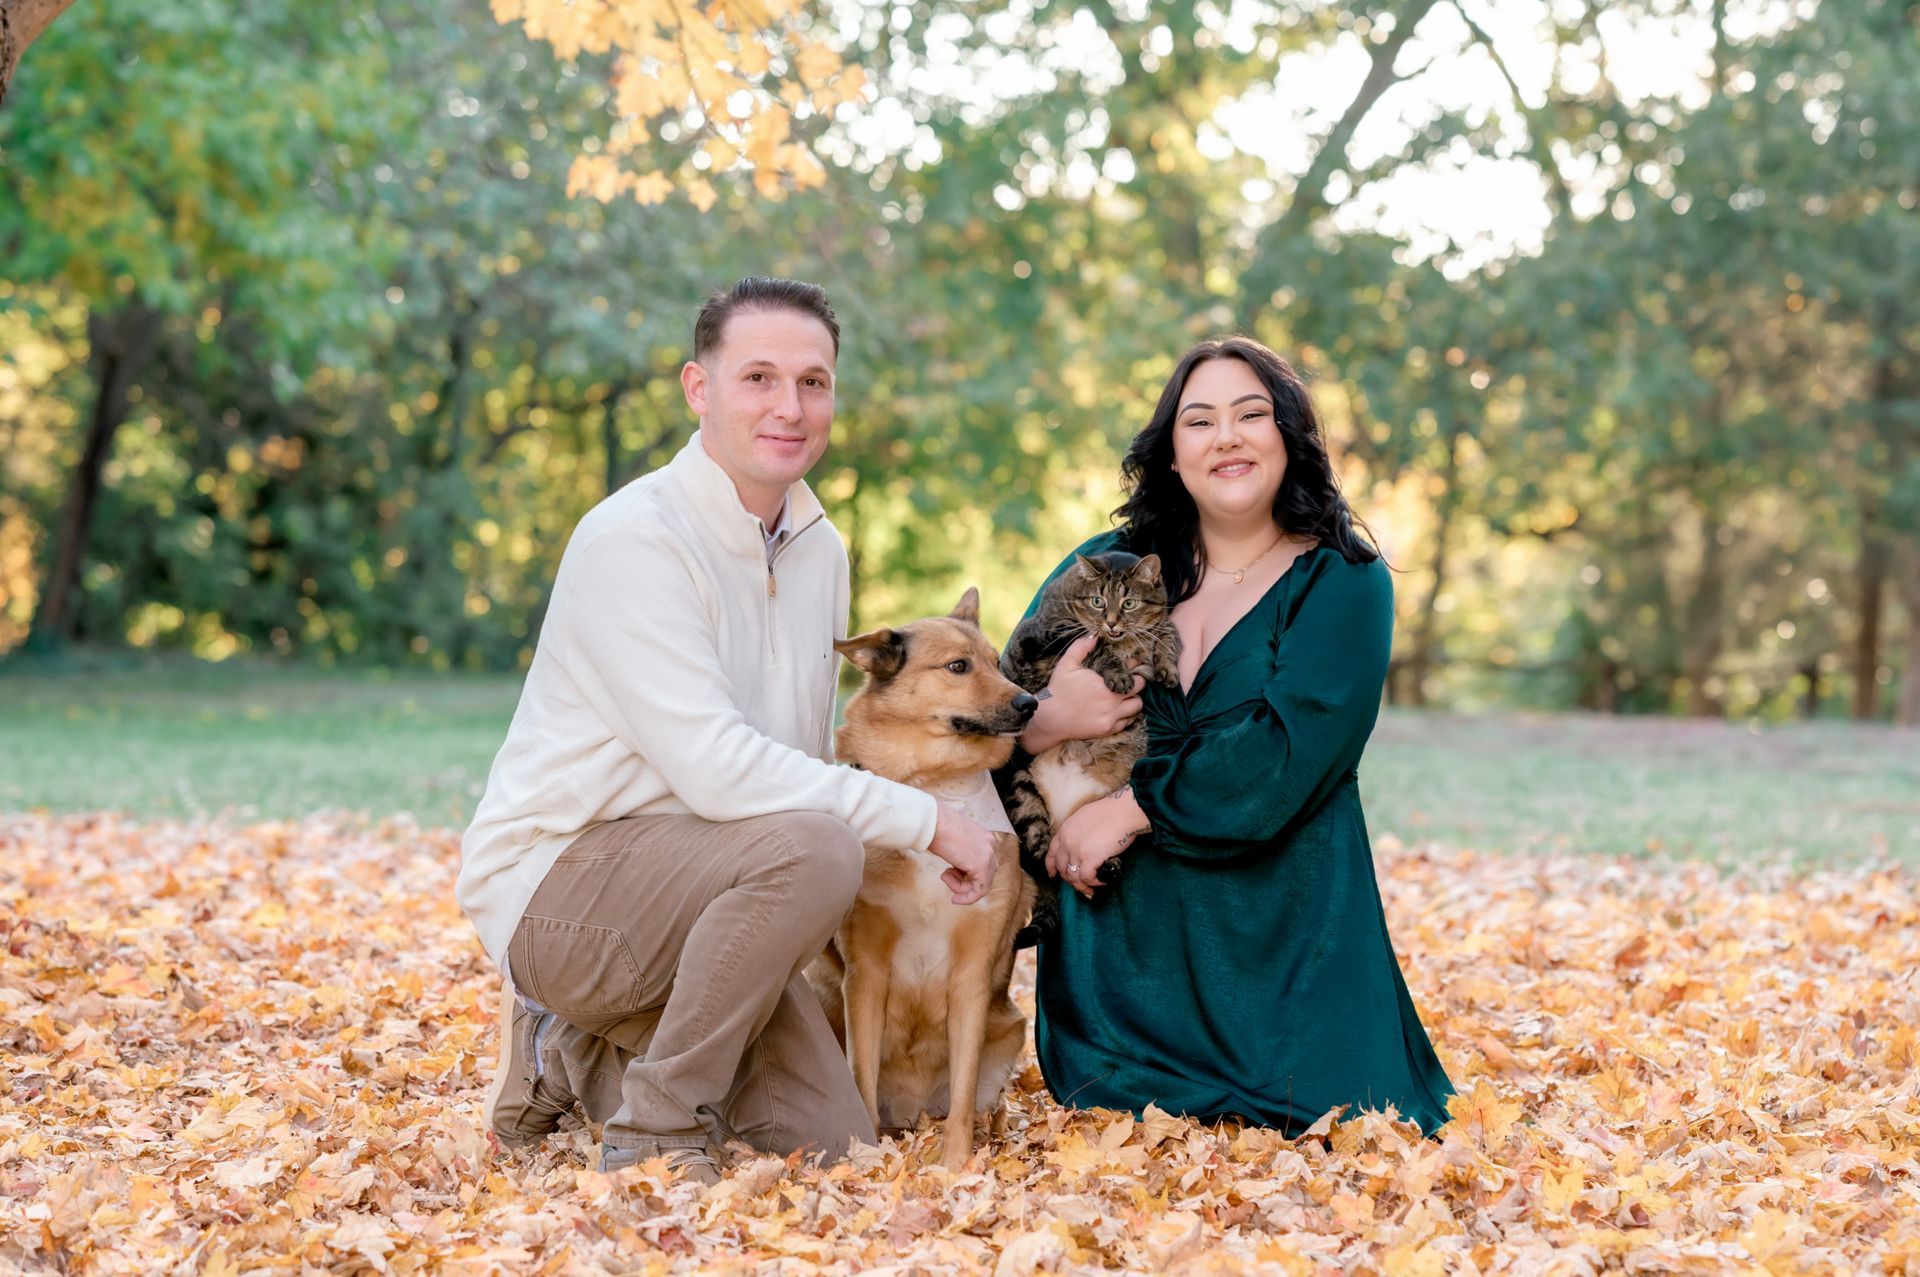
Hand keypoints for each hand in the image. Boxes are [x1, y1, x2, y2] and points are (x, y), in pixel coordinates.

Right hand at [927, 803, 996, 904]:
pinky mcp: (982, 866)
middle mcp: (990, 845)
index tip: (949, 875)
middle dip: (964, 881)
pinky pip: (980, 890)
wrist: (932, 822)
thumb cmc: (935, 827)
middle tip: (946, 876)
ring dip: (961, 886)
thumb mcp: (953, 840)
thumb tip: (957, 867)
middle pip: (983, 873)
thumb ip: (961, 853)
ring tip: (944, 876)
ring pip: (981, 883)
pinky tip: (955, 898)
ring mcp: (988, 855)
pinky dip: (968, 897)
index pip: (982, 862)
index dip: (965, 873)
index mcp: (983, 837)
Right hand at [1017, 633, 1145, 753]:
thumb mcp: (1066, 665)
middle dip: (1136, 683)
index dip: (1133, 668)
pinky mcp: (1107, 729)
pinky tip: (1116, 710)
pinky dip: (1125, 715)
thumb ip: (1081, 648)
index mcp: (1104, 683)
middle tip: (1127, 681)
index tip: (1129, 666)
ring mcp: (1111, 716)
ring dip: (1132, 699)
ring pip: (1136, 706)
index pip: (1131, 673)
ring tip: (1123, 696)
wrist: (1049, 719)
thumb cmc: (1058, 690)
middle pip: (1139, 689)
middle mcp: (1111, 700)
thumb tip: (1095, 635)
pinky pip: (1126, 722)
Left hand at [1045, 788, 1149, 898]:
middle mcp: (1066, 841)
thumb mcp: (1084, 817)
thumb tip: (1082, 845)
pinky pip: (1086, 878)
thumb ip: (1077, 831)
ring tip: (1092, 889)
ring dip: (1082, 886)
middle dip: (1070, 880)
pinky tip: (1102, 881)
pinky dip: (1094, 883)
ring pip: (1073, 877)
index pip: (1051, 853)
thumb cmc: (1110, 812)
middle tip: (1080, 885)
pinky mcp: (1089, 858)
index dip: (1051, 867)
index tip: (1054, 875)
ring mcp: (1076, 850)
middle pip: (1062, 868)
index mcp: (1064, 830)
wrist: (1123, 811)